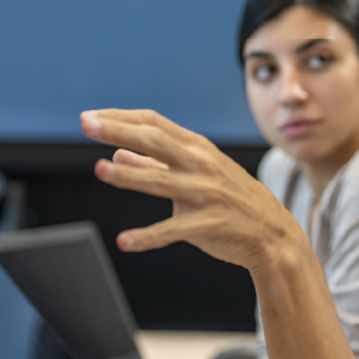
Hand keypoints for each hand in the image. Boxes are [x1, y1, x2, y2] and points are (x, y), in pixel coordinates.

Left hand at [79, 109, 304, 270]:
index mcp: (198, 148)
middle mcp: (201, 165)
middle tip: (85, 125)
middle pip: (155, 141)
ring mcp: (206, 194)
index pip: (154, 123)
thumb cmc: (232, 200)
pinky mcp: (209, 224)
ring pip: (162, 181)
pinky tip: (125, 240)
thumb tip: (118, 152)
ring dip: (130, 175)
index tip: (90, 117)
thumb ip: (157, 163)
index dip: (120, 118)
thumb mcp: (199, 172)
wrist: (272, 234)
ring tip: (101, 170)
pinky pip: (173, 230)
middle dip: (118, 131)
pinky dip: (148, 236)